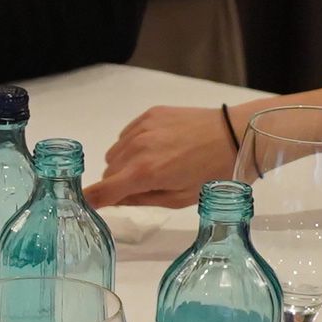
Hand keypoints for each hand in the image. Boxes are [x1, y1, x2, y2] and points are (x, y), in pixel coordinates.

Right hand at [89, 103, 239, 207]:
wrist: (236, 135)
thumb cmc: (213, 173)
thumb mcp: (180, 198)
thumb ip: (143, 199)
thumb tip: (117, 200)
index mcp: (145, 173)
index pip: (101, 191)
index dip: (90, 201)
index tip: (85, 206)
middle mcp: (137, 148)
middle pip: (108, 172)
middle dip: (118, 184)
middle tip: (143, 188)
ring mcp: (142, 128)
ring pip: (115, 153)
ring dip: (125, 164)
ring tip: (153, 166)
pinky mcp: (150, 114)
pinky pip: (127, 135)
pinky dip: (133, 145)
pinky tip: (157, 149)